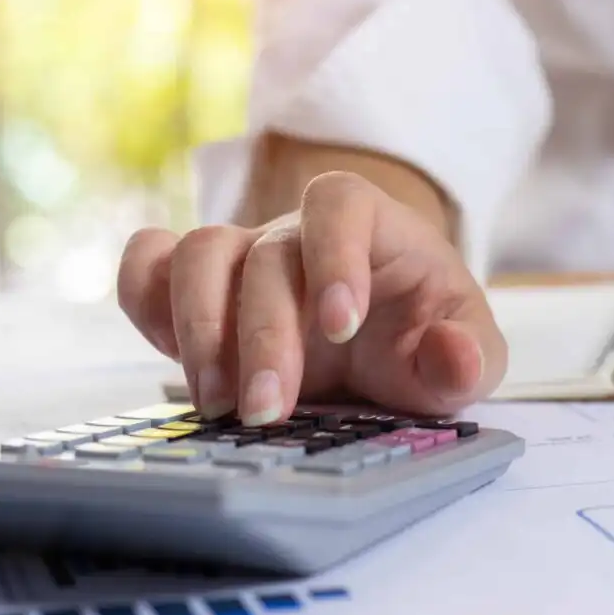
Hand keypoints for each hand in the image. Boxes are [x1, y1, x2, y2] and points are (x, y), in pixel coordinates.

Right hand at [117, 172, 505, 423]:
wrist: (385, 341)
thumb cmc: (426, 334)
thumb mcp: (468, 352)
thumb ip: (469, 356)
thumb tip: (452, 357)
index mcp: (372, 227)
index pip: (338, 204)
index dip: (333, 256)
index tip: (341, 328)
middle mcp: (298, 235)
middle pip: (262, 254)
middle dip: (262, 337)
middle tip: (267, 410)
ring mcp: (244, 258)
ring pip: (196, 255)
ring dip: (198, 330)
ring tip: (220, 404)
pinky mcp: (203, 295)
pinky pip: (149, 271)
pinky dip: (145, 304)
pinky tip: (173, 358)